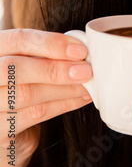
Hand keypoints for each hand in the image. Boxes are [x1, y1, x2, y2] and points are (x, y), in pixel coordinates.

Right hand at [0, 28, 91, 166]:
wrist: (4, 126)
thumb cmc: (19, 85)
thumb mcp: (26, 62)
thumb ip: (44, 53)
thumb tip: (80, 49)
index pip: (17, 40)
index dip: (50, 43)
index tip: (79, 49)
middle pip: (16, 68)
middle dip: (56, 68)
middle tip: (86, 70)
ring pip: (27, 93)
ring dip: (65, 88)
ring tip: (88, 85)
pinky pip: (34, 114)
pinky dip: (63, 104)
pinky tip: (80, 98)